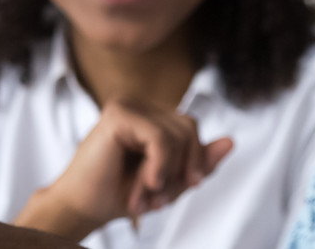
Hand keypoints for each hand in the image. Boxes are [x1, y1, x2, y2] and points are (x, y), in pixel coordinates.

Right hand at [15, 100, 232, 240]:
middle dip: (183, 167)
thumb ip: (200, 162)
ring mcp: (128, 105)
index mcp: (151, 116)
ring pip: (177, 134)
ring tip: (147, 195)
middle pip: (190, 127)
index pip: (192, 127)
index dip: (196, 159)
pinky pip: (161, 138)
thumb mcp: (172, 181)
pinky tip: (148, 184)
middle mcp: (140, 105)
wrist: (83, 209)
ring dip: (167, 173)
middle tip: (161, 199)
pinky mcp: (118, 113)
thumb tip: (231, 141)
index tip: (185, 187)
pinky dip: (160, 166)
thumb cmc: (121, 194)